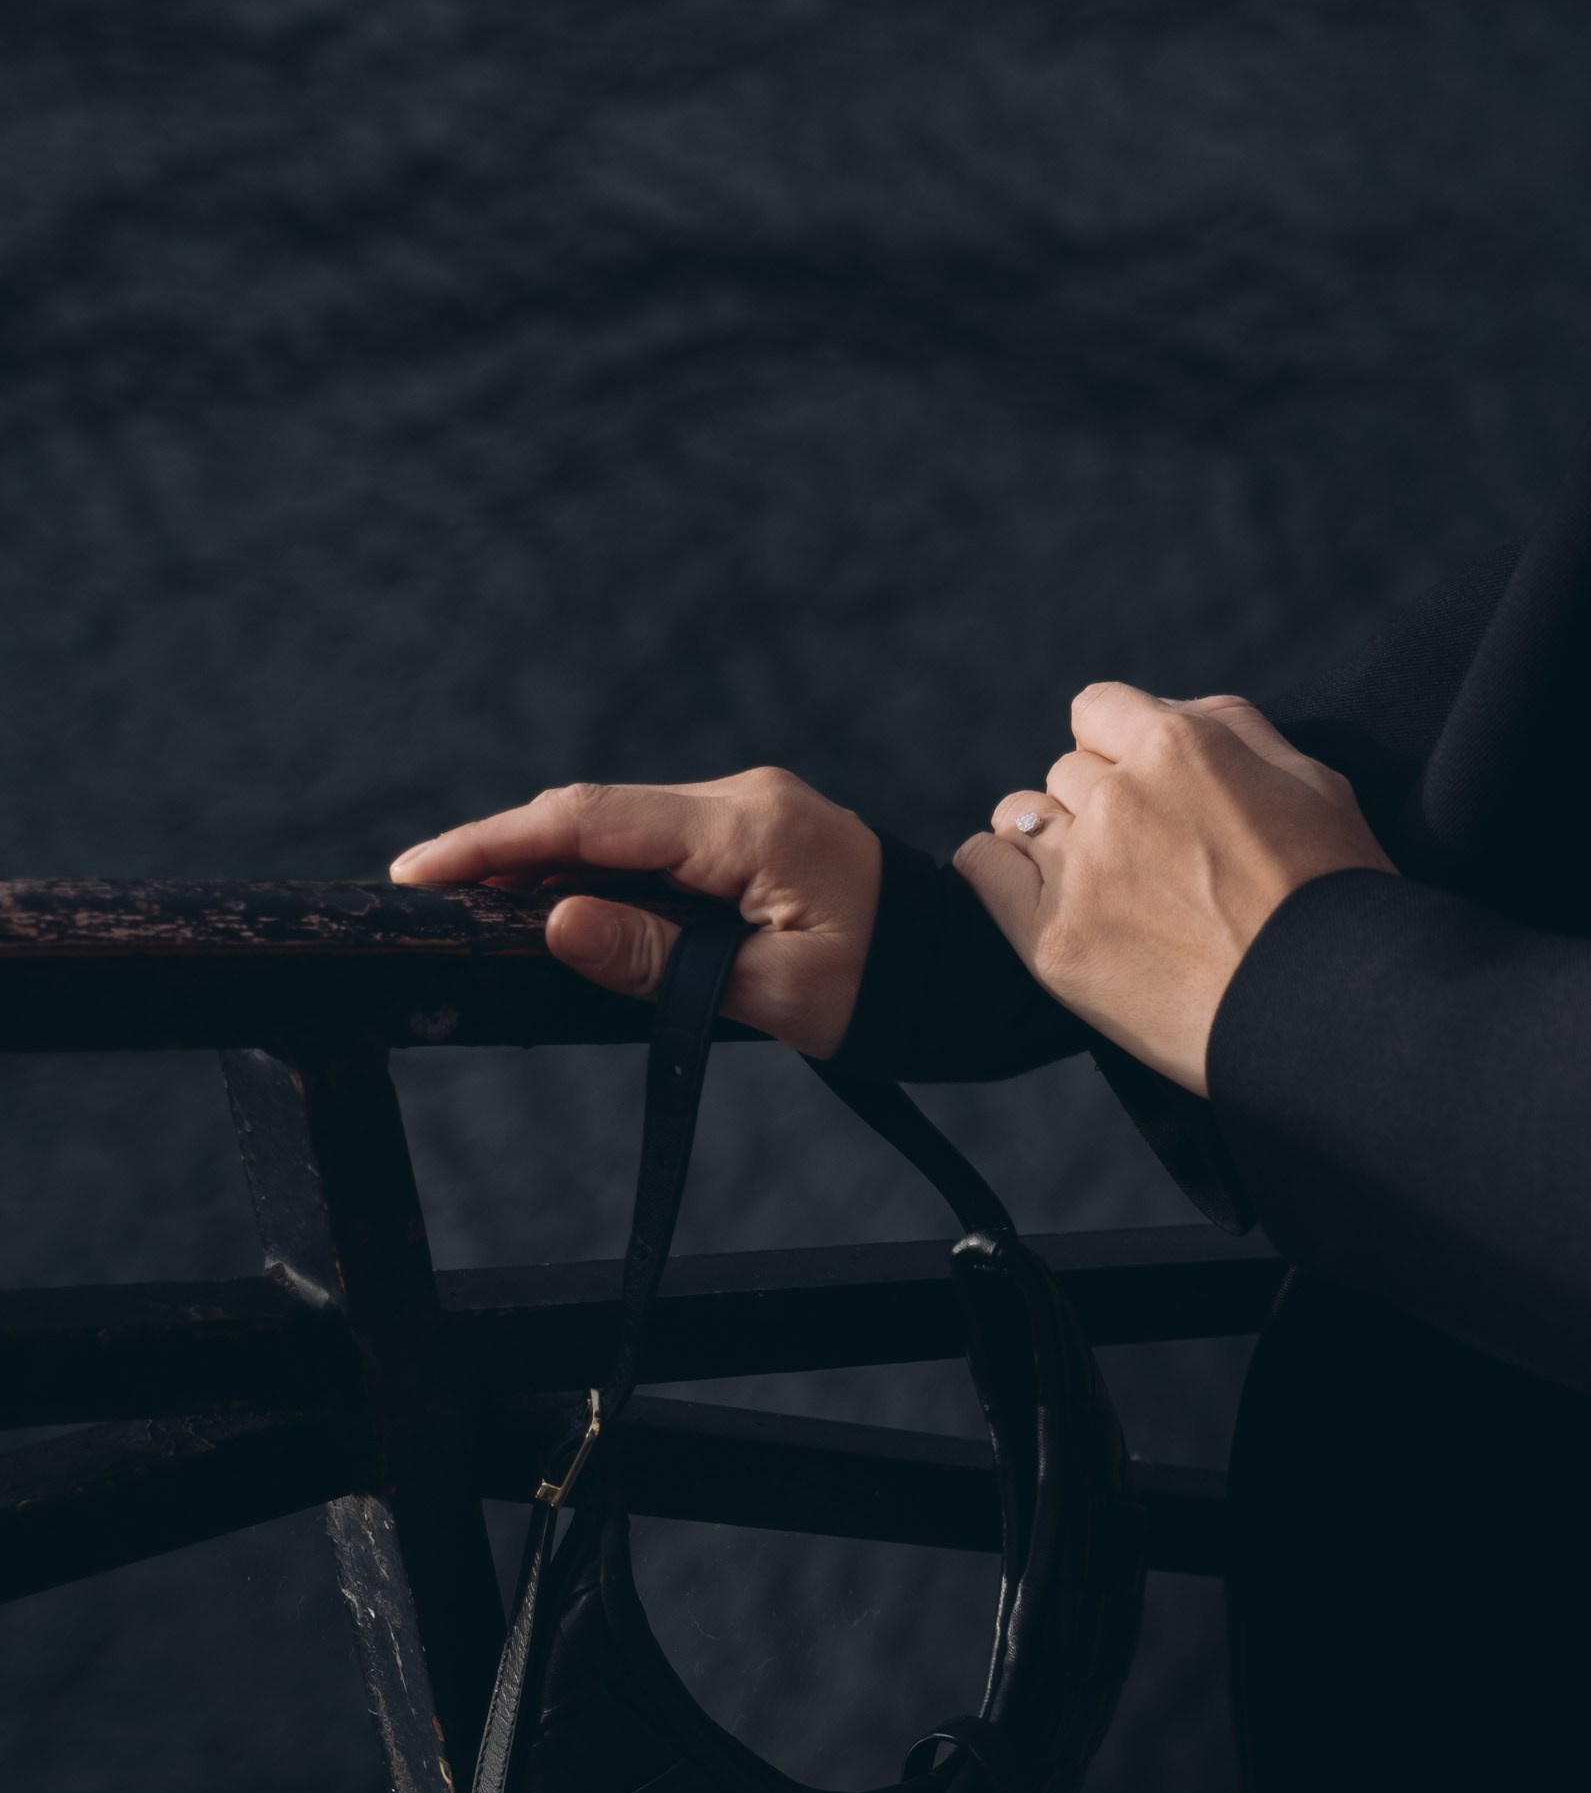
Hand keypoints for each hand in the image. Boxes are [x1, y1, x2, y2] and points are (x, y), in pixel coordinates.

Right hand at [389, 771, 880, 1057]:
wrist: (966, 969)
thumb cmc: (888, 990)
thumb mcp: (774, 994)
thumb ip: (661, 962)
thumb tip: (557, 924)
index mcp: (750, 829)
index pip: (595, 822)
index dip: (499, 844)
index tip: (422, 871)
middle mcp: (742, 799)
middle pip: (594, 812)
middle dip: (503, 848)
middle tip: (421, 891)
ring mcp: (745, 808)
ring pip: (616, 823)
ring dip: (544, 859)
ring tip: (467, 903)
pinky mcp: (747, 830)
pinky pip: (650, 839)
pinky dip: (593, 867)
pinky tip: (547, 902)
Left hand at [954, 685, 1392, 1095]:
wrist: (1329, 1013)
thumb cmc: (1334, 897)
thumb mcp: (1311, 782)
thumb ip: (1232, 728)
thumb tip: (1170, 710)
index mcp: (1178, 746)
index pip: (1098, 710)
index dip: (1119, 747)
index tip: (1143, 786)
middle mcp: (1119, 797)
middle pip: (1067, 770)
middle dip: (1098, 801)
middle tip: (1144, 857)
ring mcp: (1081, 871)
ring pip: (1021, 818)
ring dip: (1051, 840)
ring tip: (1098, 885)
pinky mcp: (1053, 942)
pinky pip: (983, 872)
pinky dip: (998, 872)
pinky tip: (1028, 891)